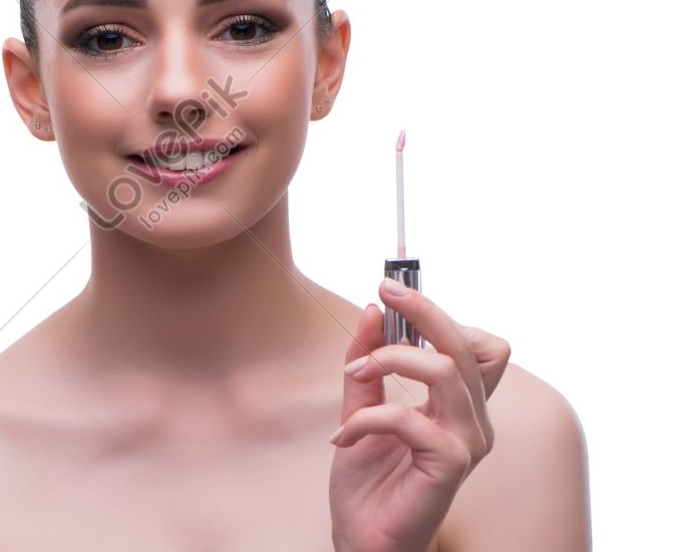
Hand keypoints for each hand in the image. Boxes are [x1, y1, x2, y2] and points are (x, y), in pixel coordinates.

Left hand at [328, 278, 510, 551]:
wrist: (362, 538)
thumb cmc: (369, 479)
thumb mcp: (361, 406)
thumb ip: (367, 361)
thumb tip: (373, 310)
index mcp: (459, 405)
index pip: (477, 345)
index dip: (439, 315)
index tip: (392, 292)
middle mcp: (473, 420)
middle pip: (467, 346)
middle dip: (423, 311)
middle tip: (385, 292)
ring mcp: (467, 443)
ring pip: (446, 371)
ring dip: (390, 359)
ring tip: (356, 374)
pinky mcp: (451, 466)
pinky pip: (411, 418)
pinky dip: (369, 418)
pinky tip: (343, 436)